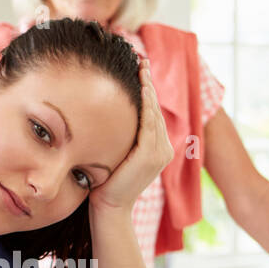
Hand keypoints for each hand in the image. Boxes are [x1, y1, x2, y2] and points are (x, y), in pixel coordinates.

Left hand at [88, 62, 174, 213]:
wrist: (109, 208)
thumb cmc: (105, 183)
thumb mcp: (114, 154)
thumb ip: (119, 136)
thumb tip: (105, 113)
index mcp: (156, 148)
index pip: (152, 113)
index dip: (147, 90)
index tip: (139, 69)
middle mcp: (163, 148)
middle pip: (156, 108)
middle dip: (148, 83)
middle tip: (141, 60)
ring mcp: (160, 151)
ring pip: (154, 113)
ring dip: (148, 88)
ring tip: (141, 68)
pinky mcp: (151, 154)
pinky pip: (149, 123)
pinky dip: (147, 104)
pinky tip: (142, 87)